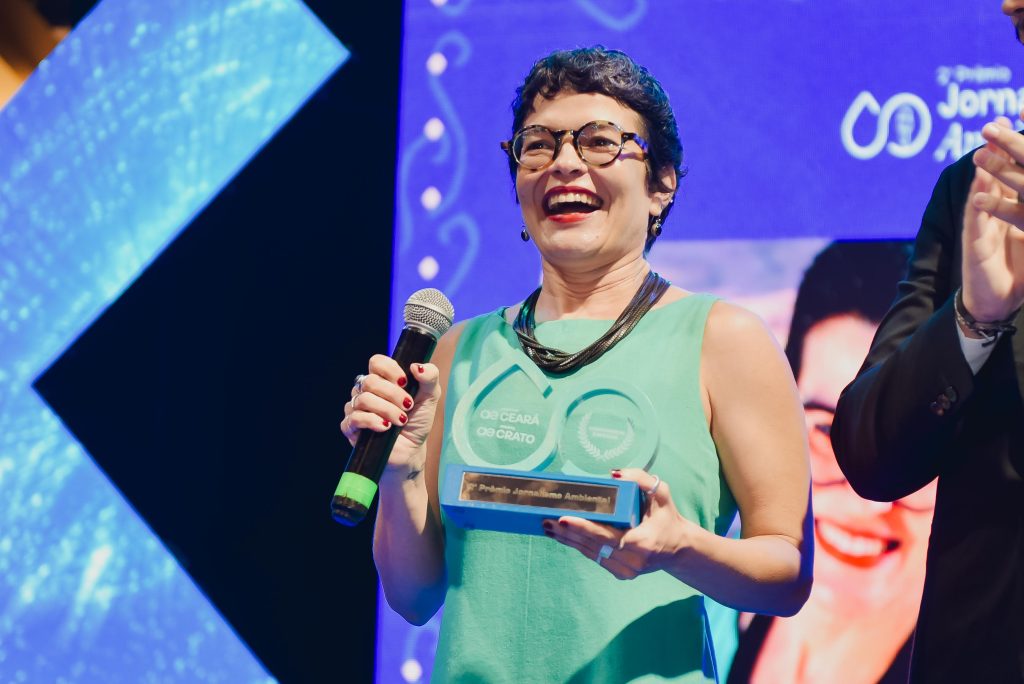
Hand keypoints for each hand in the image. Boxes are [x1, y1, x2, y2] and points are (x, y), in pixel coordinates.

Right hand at [339, 356, 440, 471]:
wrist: (412, 451)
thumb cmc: (418, 422)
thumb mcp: (430, 397)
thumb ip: (429, 377)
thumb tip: (416, 366)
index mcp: (382, 379)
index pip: (376, 362)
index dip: (389, 369)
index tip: (405, 382)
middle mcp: (366, 391)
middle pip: (370, 381)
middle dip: (393, 394)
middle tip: (408, 406)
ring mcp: (355, 408)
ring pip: (363, 399)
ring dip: (387, 410)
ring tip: (401, 421)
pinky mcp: (350, 427)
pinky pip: (355, 418)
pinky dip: (373, 421)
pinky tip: (386, 427)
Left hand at [541, 469, 696, 579]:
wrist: (678, 549)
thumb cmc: (668, 518)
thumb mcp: (661, 495)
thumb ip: (641, 479)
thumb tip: (613, 474)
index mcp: (642, 543)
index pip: (607, 536)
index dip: (584, 528)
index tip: (564, 519)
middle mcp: (633, 561)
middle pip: (593, 545)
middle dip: (568, 532)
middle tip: (546, 519)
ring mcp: (626, 570)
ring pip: (591, 553)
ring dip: (568, 540)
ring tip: (548, 526)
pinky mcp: (621, 573)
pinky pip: (596, 557)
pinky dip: (579, 545)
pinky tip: (563, 536)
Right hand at [964, 114, 1023, 320]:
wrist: (997, 304)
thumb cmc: (1018, 273)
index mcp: (1014, 212)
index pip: (1016, 176)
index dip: (1019, 153)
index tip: (1022, 122)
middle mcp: (997, 216)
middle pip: (998, 176)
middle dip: (1000, 148)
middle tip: (1000, 120)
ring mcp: (984, 229)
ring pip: (984, 193)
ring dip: (984, 170)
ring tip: (985, 146)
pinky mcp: (976, 246)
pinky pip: (977, 219)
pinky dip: (979, 201)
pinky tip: (978, 184)